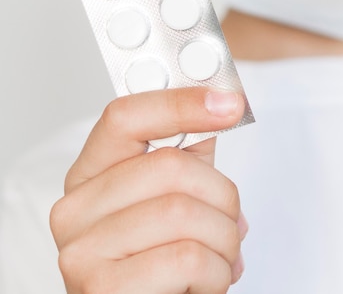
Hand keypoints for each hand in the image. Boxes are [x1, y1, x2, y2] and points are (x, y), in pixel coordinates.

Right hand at [50, 87, 246, 293]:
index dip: (181, 103)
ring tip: (220, 257)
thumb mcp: (174, 196)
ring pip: (184, 213)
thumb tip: (221, 103)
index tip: (229, 103)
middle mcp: (75, 209)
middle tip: (232, 221)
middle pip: (171, 166)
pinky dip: (216, 274)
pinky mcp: (101, 290)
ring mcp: (81, 251)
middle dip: (223, 196)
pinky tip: (205, 283)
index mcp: (90, 174)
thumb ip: (190, 151)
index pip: (125, 117)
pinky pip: (186, 259)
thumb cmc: (161, 258)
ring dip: (224, 240)